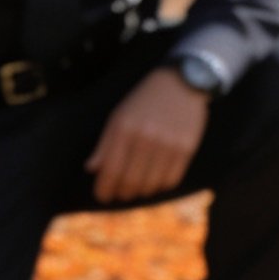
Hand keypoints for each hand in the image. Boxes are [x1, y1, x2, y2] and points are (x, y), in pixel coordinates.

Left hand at [85, 67, 207, 202]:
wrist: (182, 83)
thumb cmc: (145, 100)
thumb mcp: (119, 115)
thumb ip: (105, 143)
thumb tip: (92, 169)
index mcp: (125, 128)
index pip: (111, 169)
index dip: (104, 188)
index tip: (102, 196)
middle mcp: (146, 138)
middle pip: (131, 180)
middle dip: (122, 193)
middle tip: (120, 195)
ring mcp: (168, 144)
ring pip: (151, 184)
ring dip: (142, 192)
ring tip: (137, 189)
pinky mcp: (186, 148)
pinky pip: (171, 180)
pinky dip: (161, 186)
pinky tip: (156, 182)